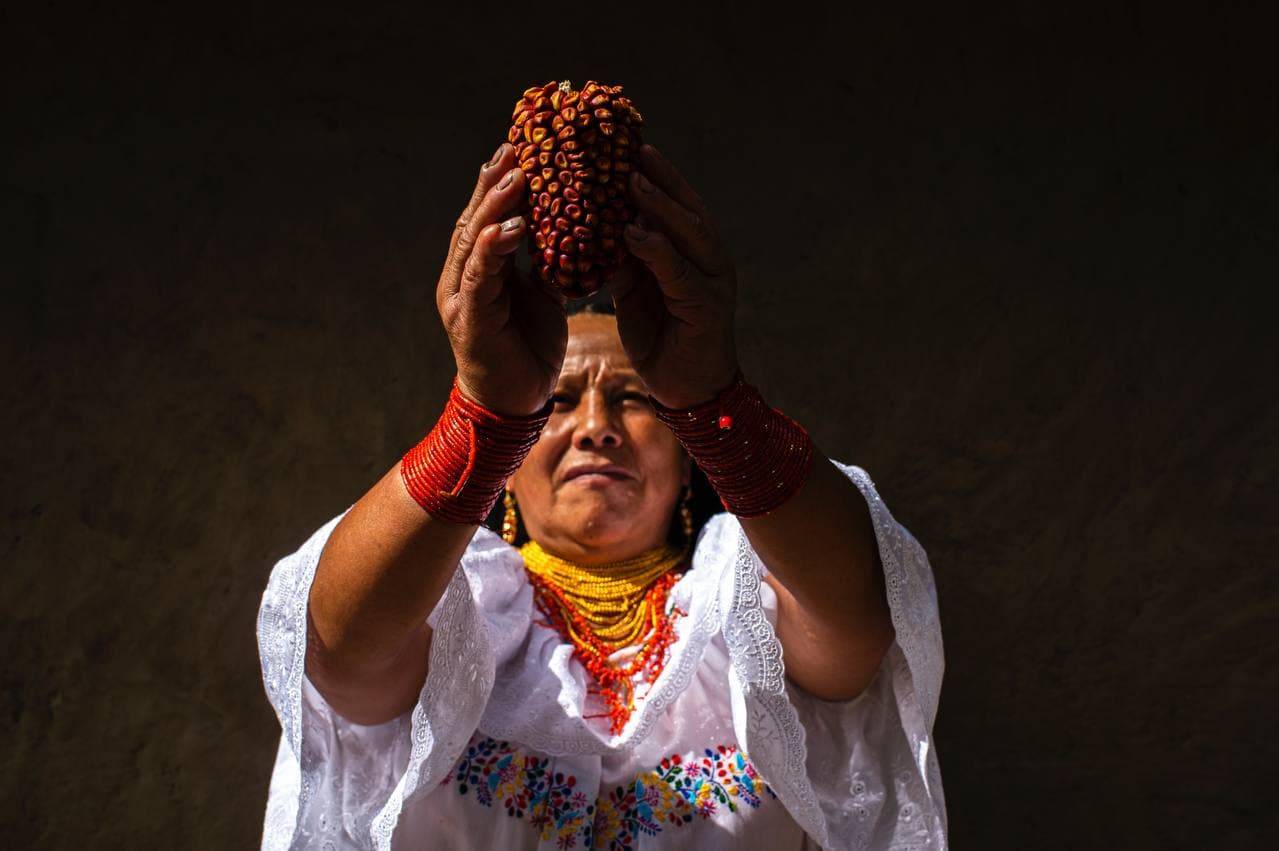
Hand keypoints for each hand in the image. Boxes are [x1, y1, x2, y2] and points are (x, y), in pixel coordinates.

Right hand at [437, 143, 566, 415]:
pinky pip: (481, 278)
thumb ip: (544, 264)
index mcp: (479, 269)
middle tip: (518, 145)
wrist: (515, 404)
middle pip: (476, 218)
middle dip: (496, 181)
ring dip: (495, 206)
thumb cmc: (527, 350)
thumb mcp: (542, 298)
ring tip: (517, 175)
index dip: (503, 181)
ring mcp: (462, 298)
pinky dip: (493, 249)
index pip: (488, 215)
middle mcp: (463, 277)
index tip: (524, 147)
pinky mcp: (471, 320)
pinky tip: (509, 227)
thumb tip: (568, 229)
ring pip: (474, 241)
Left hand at [610, 144, 739, 408]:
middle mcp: (710, 260)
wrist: (688, 392)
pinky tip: (633, 233)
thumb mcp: (637, 292)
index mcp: (695, 253)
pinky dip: (657, 250)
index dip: (655, 175)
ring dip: (658, 205)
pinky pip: (679, 272)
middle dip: (659, 177)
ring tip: (629, 180)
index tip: (626, 146)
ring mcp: (713, 281)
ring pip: (689, 232)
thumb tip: (590, 231)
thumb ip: (624, 260)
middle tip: (629, 149)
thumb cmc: (664, 340)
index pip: (676, 204)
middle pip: (687, 208)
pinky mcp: (706, 307)